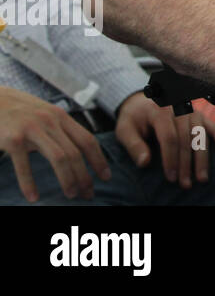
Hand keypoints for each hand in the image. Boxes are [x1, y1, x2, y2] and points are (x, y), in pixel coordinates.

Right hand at [0, 86, 110, 201]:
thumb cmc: (22, 112)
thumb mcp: (47, 115)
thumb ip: (61, 130)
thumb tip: (80, 153)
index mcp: (62, 117)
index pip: (88, 140)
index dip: (99, 159)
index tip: (105, 176)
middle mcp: (51, 121)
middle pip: (75, 152)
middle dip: (84, 175)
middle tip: (88, 194)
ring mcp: (32, 129)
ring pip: (59, 157)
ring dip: (67, 179)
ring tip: (71, 195)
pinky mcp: (13, 139)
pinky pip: (24, 165)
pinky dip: (29, 183)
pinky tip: (33, 197)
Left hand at [114, 91, 214, 188]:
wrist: (142, 103)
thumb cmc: (134, 119)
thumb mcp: (125, 130)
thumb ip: (134, 145)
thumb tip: (145, 162)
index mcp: (159, 110)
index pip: (169, 137)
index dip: (171, 159)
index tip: (171, 178)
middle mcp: (178, 108)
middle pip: (186, 138)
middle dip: (186, 164)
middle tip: (186, 184)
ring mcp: (191, 111)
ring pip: (200, 135)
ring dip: (202, 158)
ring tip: (202, 177)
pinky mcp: (200, 115)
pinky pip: (213, 126)